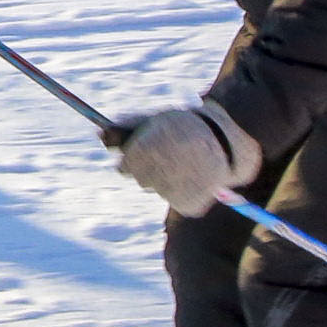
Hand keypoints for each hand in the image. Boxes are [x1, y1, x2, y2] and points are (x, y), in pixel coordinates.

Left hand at [107, 98, 259, 218]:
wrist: (228, 139)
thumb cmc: (186, 125)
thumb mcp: (155, 120)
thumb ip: (125, 128)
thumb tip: (98, 133)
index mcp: (147, 149)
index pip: (125, 166)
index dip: (135, 156)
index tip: (148, 149)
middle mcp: (158, 172)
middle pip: (139, 179)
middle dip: (148, 167)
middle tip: (169, 155)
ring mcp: (175, 191)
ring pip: (158, 189)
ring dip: (166, 179)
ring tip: (186, 163)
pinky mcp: (189, 206)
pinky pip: (178, 201)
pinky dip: (184, 191)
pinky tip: (195, 177)